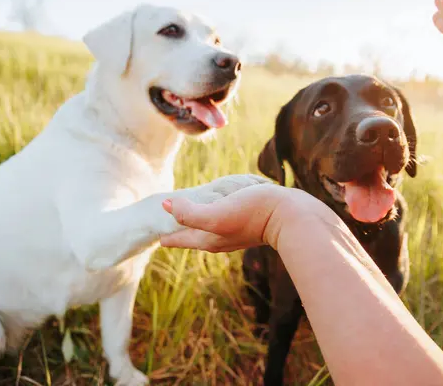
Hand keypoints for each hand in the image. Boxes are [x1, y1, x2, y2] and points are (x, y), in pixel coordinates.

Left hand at [160, 183, 336, 251]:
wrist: (293, 216)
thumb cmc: (254, 213)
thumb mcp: (217, 214)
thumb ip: (190, 213)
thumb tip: (166, 205)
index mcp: (207, 239)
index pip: (176, 239)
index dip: (162, 231)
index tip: (150, 225)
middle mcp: (219, 238)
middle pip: (190, 234)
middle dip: (175, 226)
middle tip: (161, 217)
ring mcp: (234, 231)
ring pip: (206, 226)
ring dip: (194, 218)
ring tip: (183, 210)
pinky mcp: (247, 220)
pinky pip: (222, 215)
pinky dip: (213, 209)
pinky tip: (216, 201)